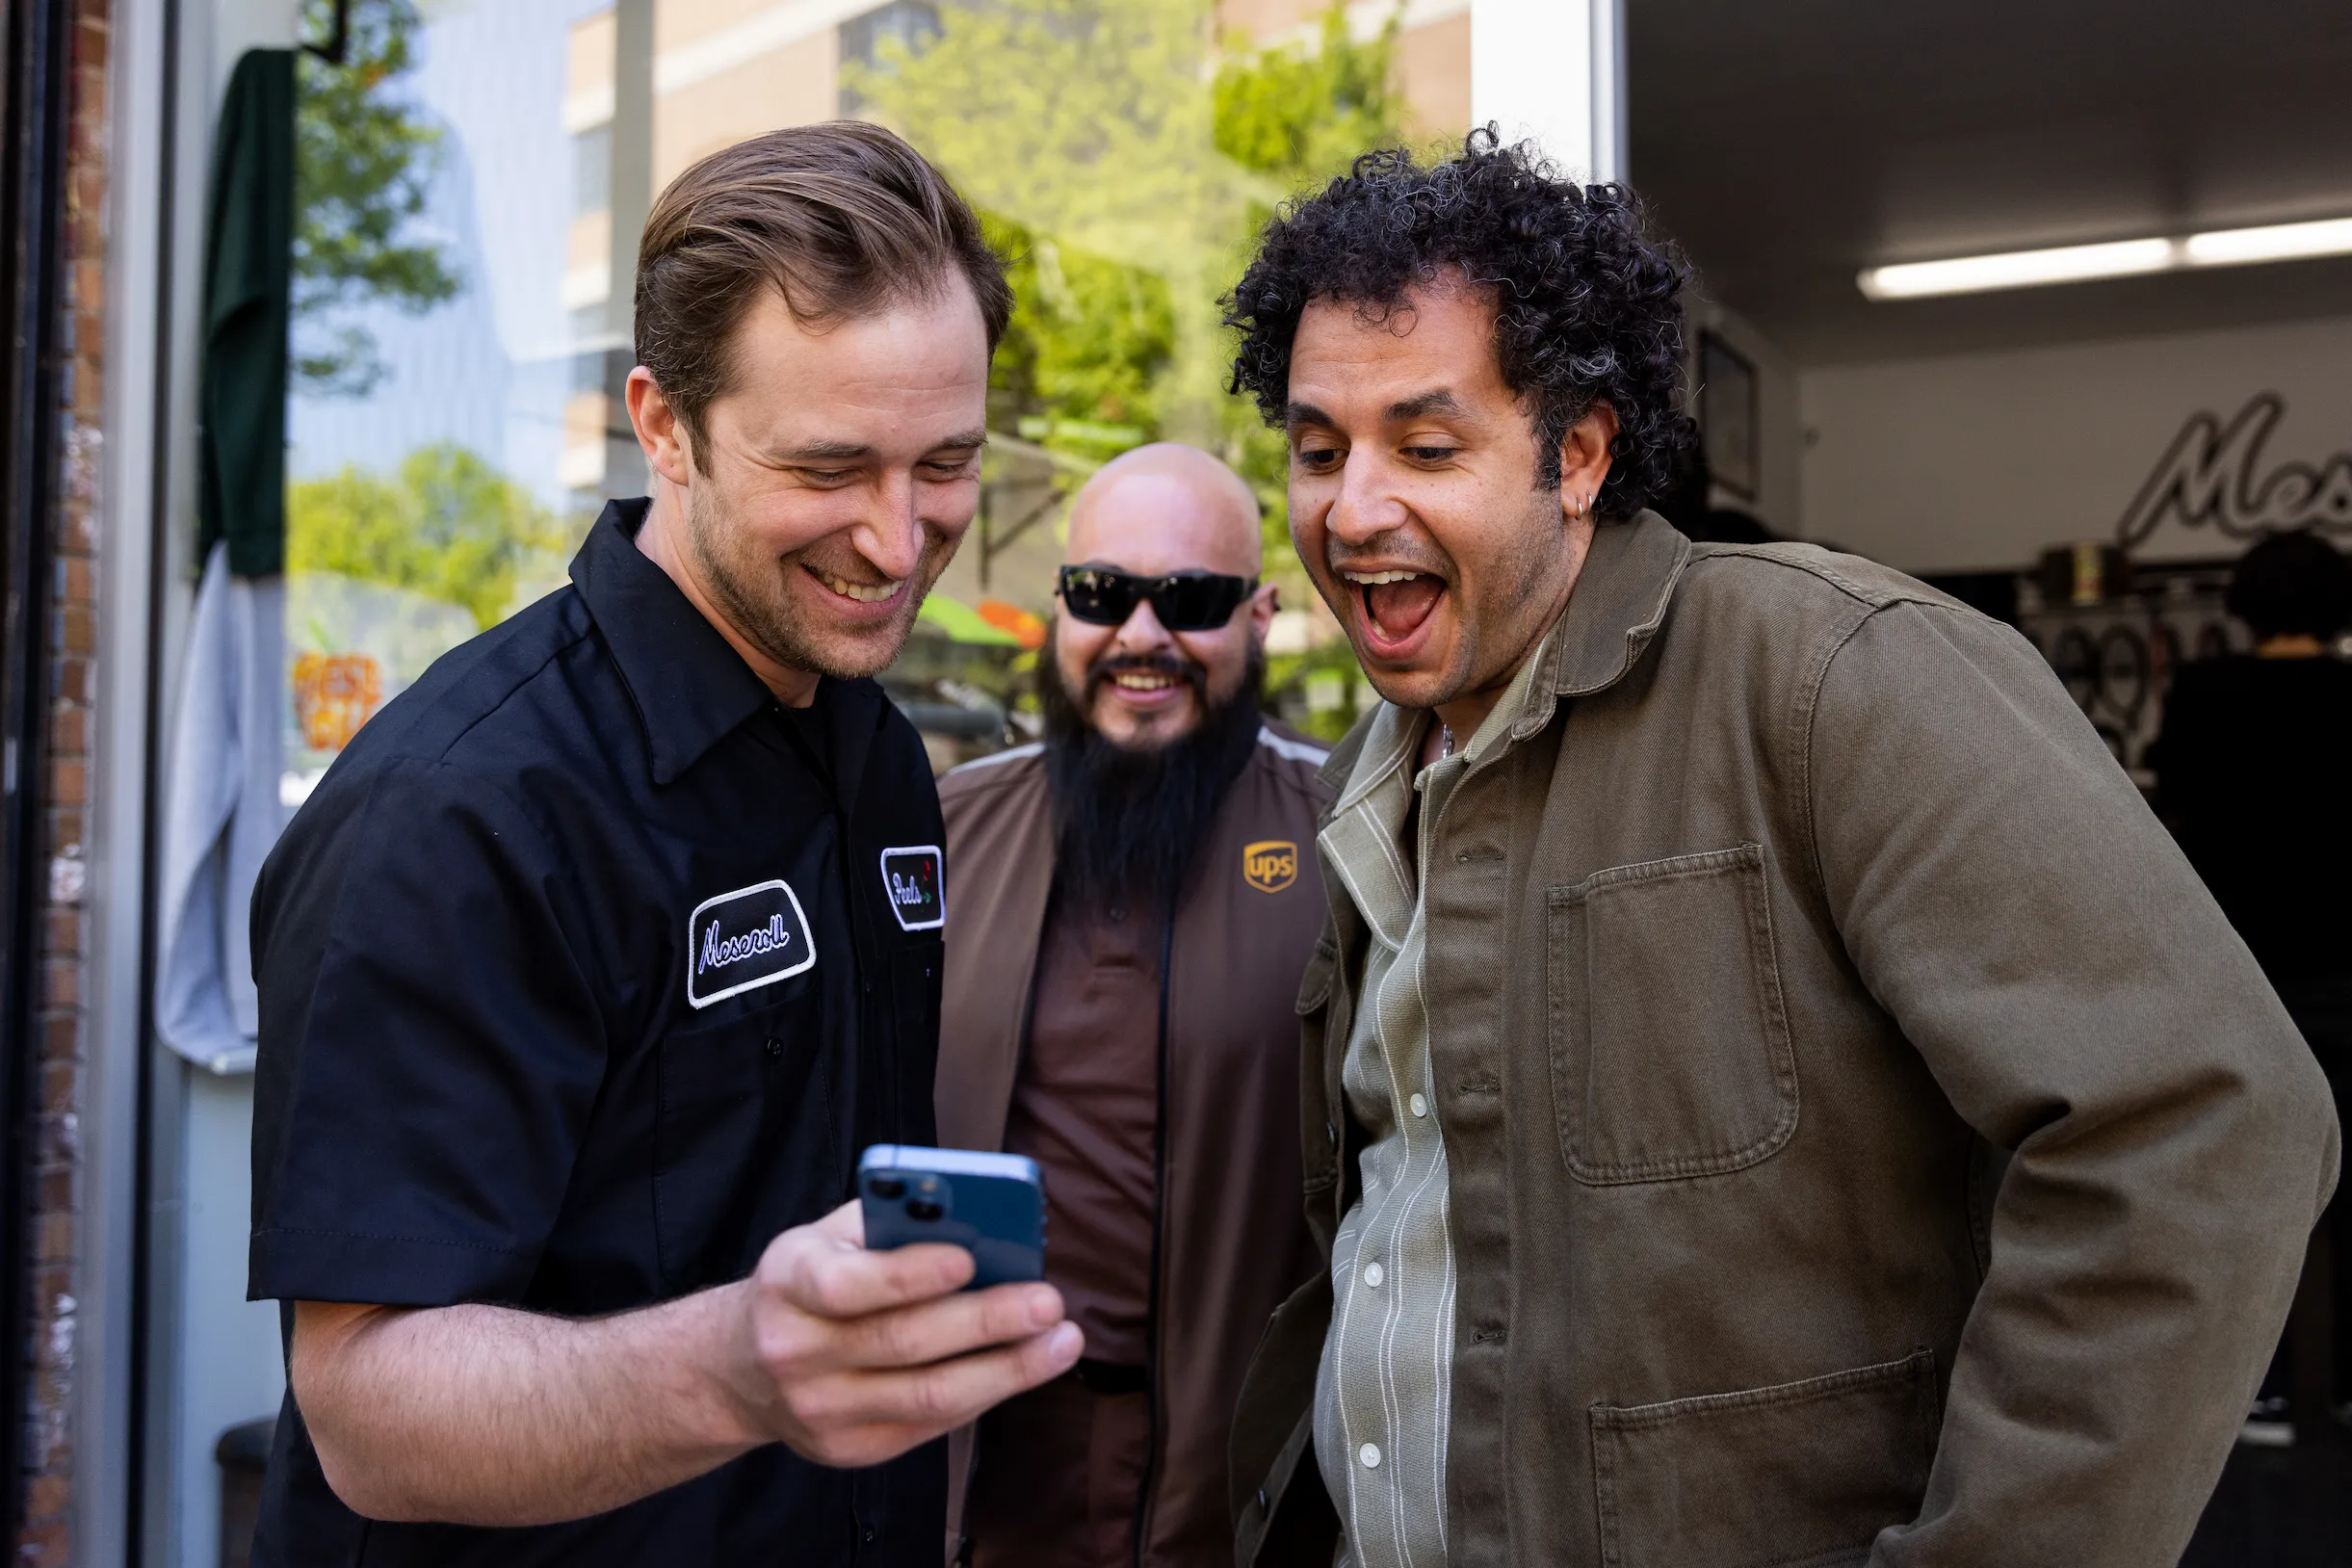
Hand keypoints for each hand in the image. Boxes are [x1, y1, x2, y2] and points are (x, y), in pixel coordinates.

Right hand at [721, 1200, 1082, 1467]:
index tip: (970, 1258)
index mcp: (787, 1281)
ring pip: (929, 1395)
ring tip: (1062, 1341)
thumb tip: (977, 1222)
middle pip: (903, 1342)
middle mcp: (796, 1351)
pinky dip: (986, 1393)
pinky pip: (932, 1424)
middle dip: (986, 1320)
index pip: (846, 1283)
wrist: (744, 1368)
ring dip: (1007, 1369)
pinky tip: (1026, 1366)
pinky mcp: (849, 1450)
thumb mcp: (828, 1237)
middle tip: (1048, 1301)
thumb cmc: (811, 1280)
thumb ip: (890, 1223)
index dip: (910, 1273)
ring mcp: (821, 1410)